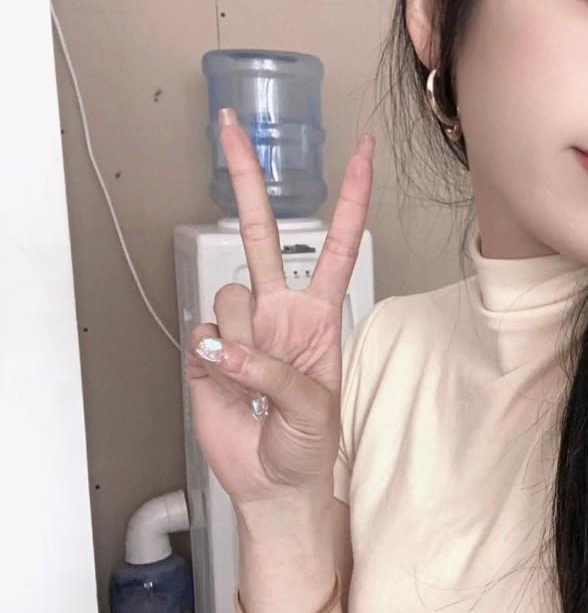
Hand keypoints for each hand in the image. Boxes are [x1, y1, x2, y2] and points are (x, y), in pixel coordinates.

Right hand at [184, 111, 374, 509]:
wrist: (272, 483)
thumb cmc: (308, 445)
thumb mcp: (315, 409)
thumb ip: (276, 373)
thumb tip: (226, 348)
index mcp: (319, 314)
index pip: (338, 245)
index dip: (350, 198)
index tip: (361, 152)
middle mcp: (278, 310)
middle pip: (263, 232)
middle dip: (245, 178)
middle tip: (230, 129)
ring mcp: (240, 327)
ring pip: (228, 294)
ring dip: (239, 337)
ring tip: (253, 380)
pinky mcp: (205, 350)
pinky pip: (202, 332)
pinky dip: (213, 358)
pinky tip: (227, 383)